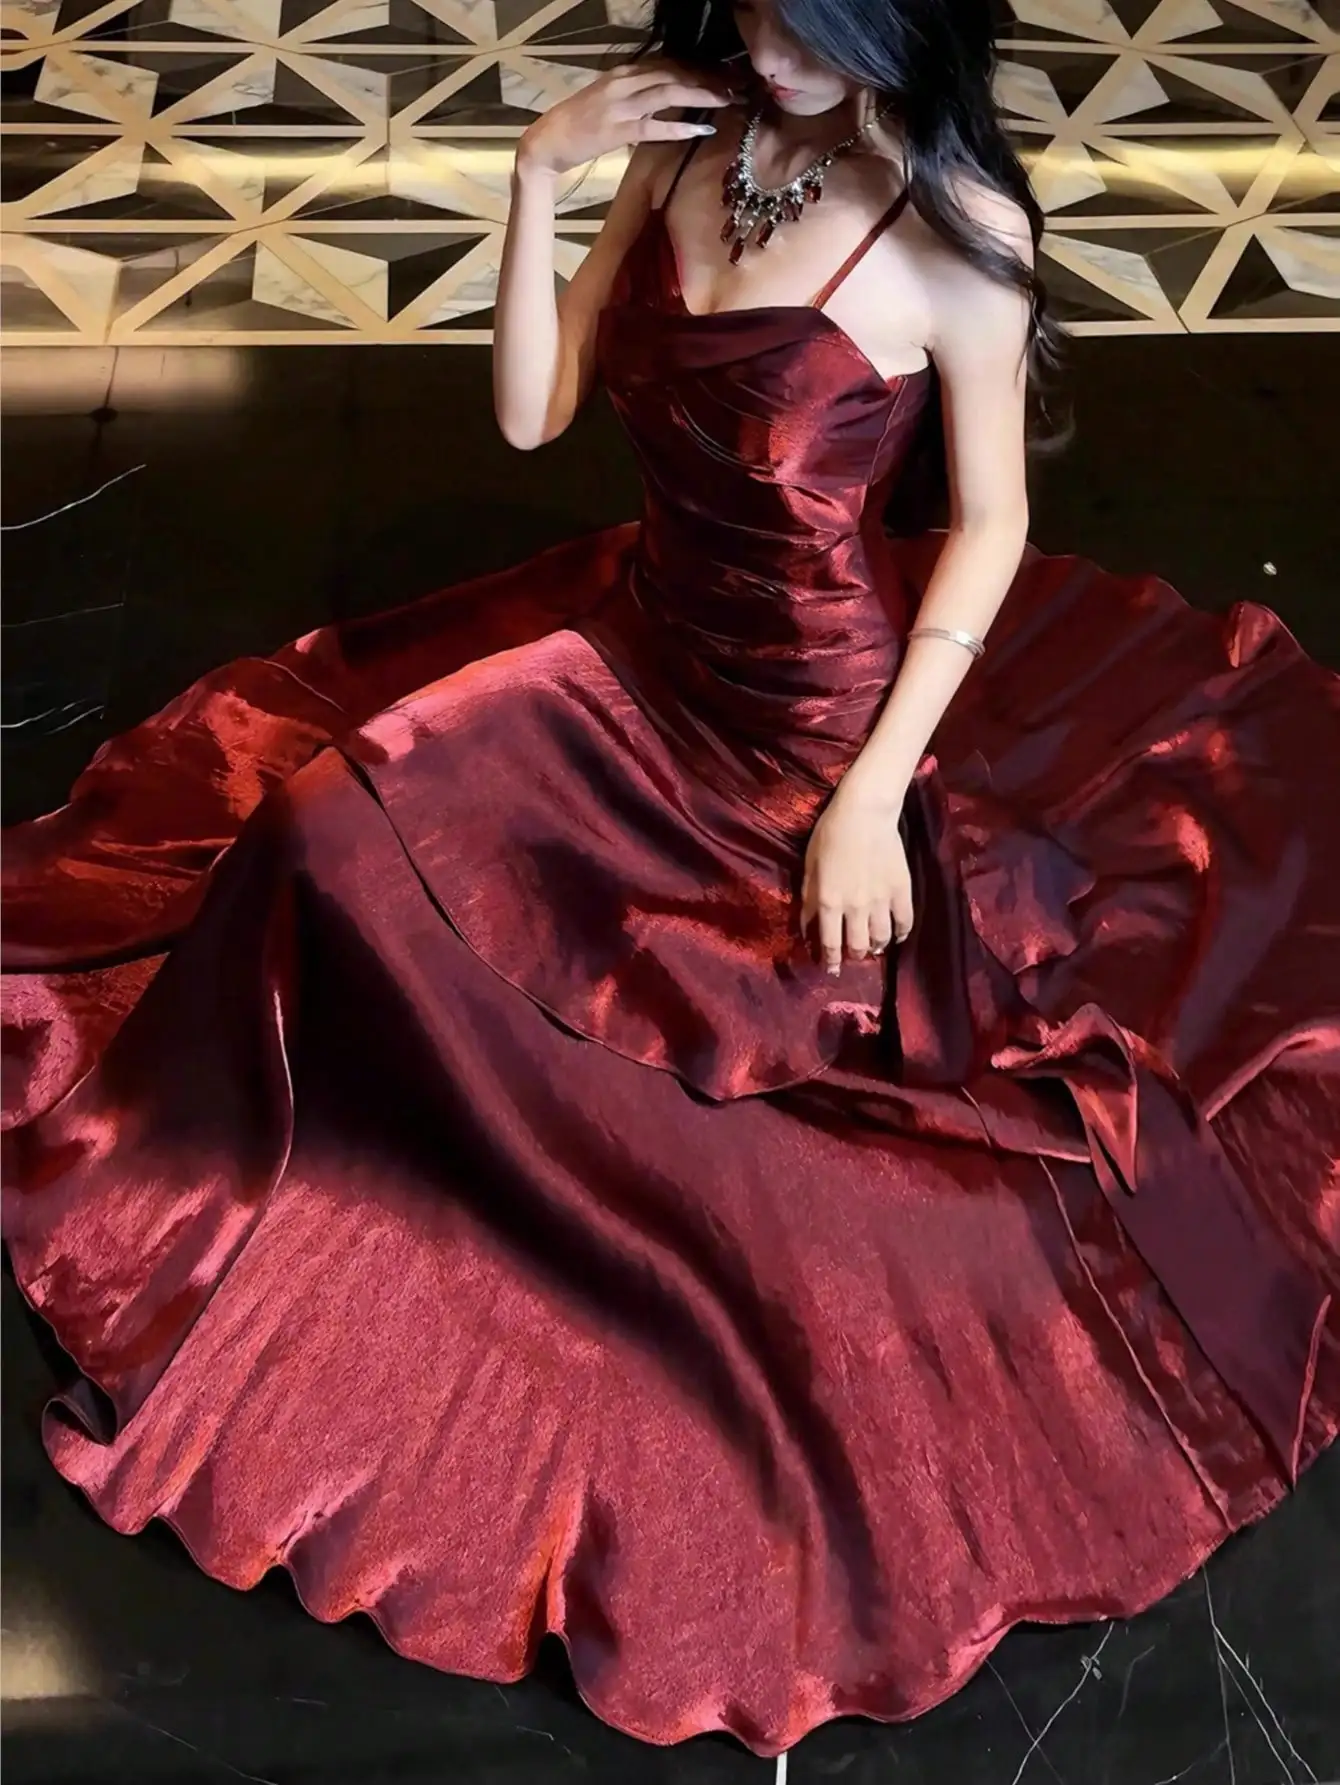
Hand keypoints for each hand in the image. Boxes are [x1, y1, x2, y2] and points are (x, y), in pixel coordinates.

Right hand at [516, 62, 732, 178]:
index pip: (668, 62)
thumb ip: (636, 92)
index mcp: (623, 72)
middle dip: (708, 77)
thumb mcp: (609, 99)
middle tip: (737, 84)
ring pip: (669, 91)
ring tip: (728, 100)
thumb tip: (665, 91)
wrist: (549, 140)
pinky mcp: (618, 129)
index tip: (725, 72)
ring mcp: (621, 105)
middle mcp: (624, 81)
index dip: (699, 66)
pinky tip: (702, 130)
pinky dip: (680, 127)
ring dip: (702, 94)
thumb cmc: (579, 123)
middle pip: (674, 71)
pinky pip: (655, 125)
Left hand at [801, 779, 913, 975]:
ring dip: (876, 948)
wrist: (865, 813)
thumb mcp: (809, 867)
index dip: (829, 960)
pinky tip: (897, 936)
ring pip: (882, 938)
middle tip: (852, 956)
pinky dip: (901, 934)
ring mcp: (882, 900)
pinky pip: (905, 921)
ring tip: (873, 947)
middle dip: (854, 957)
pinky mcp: (902, 890)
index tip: (830, 969)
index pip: (830, 943)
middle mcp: (857, 907)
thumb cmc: (830, 835)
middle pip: (859, 946)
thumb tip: (807, 927)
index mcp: (831, 902)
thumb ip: (809, 900)